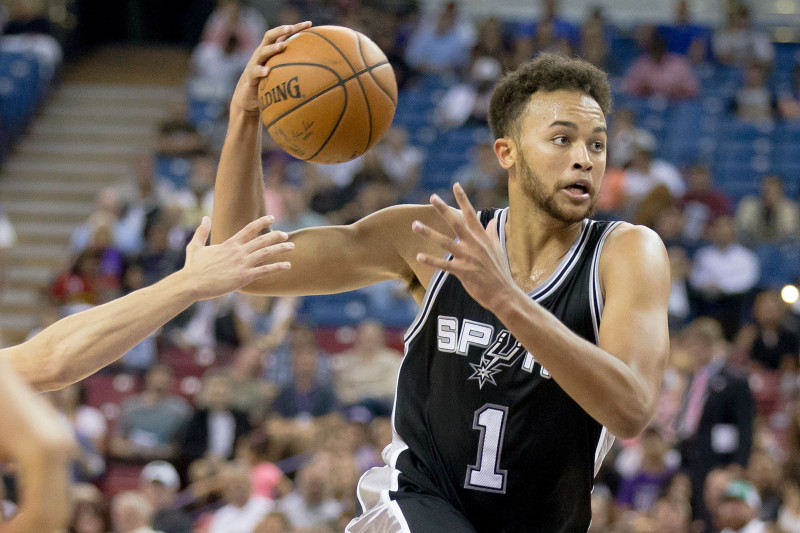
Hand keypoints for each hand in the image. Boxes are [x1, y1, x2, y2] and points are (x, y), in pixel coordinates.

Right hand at [183, 216, 292, 299]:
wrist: (192, 283)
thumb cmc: (193, 267)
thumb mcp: (195, 246)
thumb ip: (202, 231)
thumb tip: (205, 218)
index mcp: (229, 244)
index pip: (250, 229)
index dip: (262, 222)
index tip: (272, 218)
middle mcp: (238, 251)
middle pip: (262, 240)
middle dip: (276, 236)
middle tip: (286, 235)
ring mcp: (242, 264)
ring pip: (267, 253)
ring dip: (281, 248)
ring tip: (292, 246)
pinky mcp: (244, 277)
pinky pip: (265, 271)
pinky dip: (278, 267)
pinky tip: (288, 265)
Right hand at [231, 21, 311, 114]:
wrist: (248, 97)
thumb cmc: (269, 84)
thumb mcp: (281, 74)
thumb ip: (295, 68)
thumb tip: (321, 70)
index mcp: (271, 50)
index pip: (283, 35)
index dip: (295, 28)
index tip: (309, 24)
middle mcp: (262, 54)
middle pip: (270, 36)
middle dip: (281, 30)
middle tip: (291, 28)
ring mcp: (255, 63)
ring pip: (262, 52)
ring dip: (272, 49)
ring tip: (282, 46)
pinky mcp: (250, 77)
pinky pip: (255, 72)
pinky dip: (261, 71)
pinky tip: (267, 71)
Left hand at [412, 183, 515, 311]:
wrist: (503, 293)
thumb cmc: (500, 271)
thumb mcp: (498, 248)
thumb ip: (493, 232)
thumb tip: (493, 220)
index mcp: (482, 237)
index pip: (471, 214)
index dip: (463, 199)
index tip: (456, 185)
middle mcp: (474, 244)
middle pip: (456, 223)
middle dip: (443, 209)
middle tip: (433, 197)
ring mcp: (467, 257)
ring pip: (445, 242)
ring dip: (428, 233)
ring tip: (414, 224)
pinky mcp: (462, 271)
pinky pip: (443, 265)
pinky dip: (431, 261)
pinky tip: (419, 256)